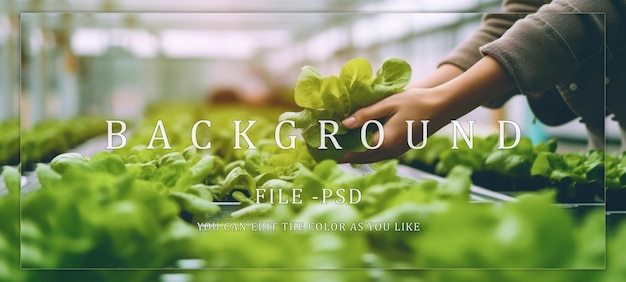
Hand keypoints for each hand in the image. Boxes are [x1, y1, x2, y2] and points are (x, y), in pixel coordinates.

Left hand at [339, 55, 514, 163]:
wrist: (441, 107)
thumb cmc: (415, 102)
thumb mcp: (388, 104)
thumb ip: (365, 114)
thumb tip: (343, 124)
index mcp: (385, 142)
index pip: (355, 153)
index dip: (338, 153)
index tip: (323, 151)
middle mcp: (389, 152)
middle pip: (360, 159)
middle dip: (343, 155)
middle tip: (325, 150)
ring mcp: (396, 153)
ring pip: (369, 159)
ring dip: (354, 154)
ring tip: (336, 146)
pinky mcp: (399, 150)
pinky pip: (377, 154)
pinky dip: (365, 150)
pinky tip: (356, 141)